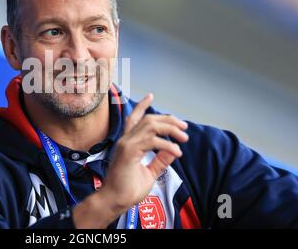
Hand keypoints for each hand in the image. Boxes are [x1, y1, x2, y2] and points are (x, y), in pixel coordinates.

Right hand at [99, 93, 187, 213]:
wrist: (114, 201)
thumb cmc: (127, 189)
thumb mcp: (148, 172)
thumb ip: (159, 160)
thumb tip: (172, 151)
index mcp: (127, 142)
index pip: (134, 118)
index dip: (142, 106)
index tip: (150, 95)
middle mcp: (125, 139)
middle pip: (148, 119)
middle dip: (168, 120)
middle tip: (184, 127)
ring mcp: (126, 144)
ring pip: (150, 125)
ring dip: (170, 129)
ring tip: (183, 138)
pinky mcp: (129, 151)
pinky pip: (151, 141)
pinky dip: (167, 144)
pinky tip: (176, 152)